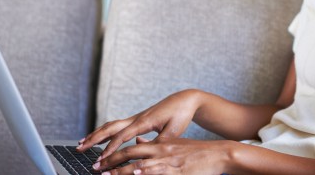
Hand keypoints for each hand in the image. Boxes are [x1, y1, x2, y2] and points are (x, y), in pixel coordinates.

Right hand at [78, 90, 202, 158]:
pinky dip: (106, 132)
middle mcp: (136, 118)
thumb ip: (161, 141)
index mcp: (144, 121)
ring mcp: (136, 117)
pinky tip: (99, 137)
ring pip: (111, 125)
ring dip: (96, 134)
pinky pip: (117, 125)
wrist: (184, 100)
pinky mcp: (137, 119)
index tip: (100, 160)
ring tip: (82, 143)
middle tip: (79, 148)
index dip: (110, 149)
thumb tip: (149, 151)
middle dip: (94, 139)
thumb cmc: (180, 114)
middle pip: (110, 128)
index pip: (122, 136)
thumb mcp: (174, 130)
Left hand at [92, 137, 230, 174]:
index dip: (114, 154)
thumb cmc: (196, 152)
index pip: (131, 148)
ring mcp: (169, 161)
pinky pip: (158, 172)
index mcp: (160, 144)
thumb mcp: (174, 143)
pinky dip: (146, 173)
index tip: (100, 161)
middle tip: (96, 168)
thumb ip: (154, 144)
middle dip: (112, 162)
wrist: (218, 154)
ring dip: (122, 171)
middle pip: (131, 154)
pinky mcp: (178, 171)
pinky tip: (137, 174)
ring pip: (141, 165)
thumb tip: (138, 142)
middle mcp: (161, 150)